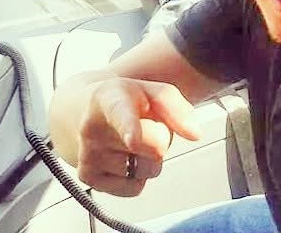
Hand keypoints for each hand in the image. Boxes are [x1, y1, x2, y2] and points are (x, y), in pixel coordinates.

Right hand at [77, 78, 200, 195]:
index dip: (130, 129)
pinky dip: (137, 176)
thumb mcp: (154, 91)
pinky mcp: (88, 179)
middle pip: (155, 147)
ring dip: (149, 158)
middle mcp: (93, 128)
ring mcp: (88, 155)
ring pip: (146, 170)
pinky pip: (135, 188)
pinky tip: (124, 157)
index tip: (133, 140)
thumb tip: (195, 134)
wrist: (85, 111)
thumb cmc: (129, 100)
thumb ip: (178, 108)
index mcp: (111, 99)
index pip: (123, 115)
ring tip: (133, 139)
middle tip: (147, 125)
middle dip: (162, 139)